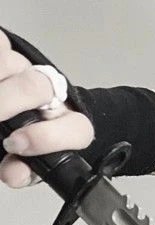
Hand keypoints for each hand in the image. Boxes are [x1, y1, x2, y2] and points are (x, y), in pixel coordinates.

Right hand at [0, 29, 93, 188]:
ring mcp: (26, 67)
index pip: (76, 128)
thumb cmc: (24, 140)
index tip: (15, 146)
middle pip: (35, 87)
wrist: (14, 112)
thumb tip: (13, 174)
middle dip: (7, 103)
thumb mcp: (27, 161)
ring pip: (11, 62)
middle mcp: (50, 92)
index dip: (47, 138)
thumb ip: (24, 171)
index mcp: (67, 123)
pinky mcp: (7, 48)